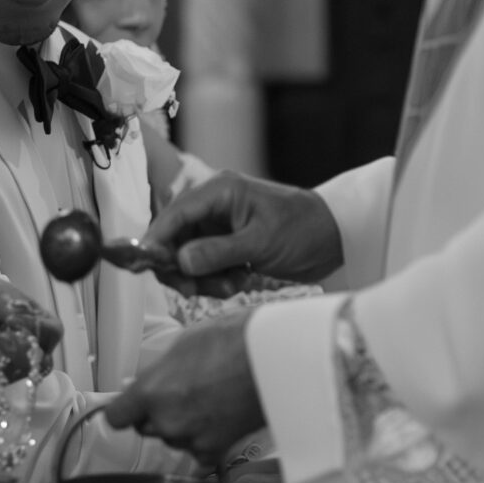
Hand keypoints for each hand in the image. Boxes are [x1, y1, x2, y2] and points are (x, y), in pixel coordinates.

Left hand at [0, 273, 60, 381]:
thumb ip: (11, 302)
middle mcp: (32, 351)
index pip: (52, 333)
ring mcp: (11, 368)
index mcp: (41, 325)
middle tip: (0, 333)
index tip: (12, 317)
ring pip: (9, 367)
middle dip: (16, 347)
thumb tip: (18, 318)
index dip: (35, 328)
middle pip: (40, 363)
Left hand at [102, 317, 265, 463]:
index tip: (131, 407)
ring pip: (174, 440)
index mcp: (150, 391)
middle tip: (183, 393)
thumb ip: (158, 372)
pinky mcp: (217, 449)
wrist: (277, 359)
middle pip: (147, 428)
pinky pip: (199, 455)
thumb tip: (143, 383)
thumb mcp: (183, 344)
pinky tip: (219, 420)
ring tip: (210, 400)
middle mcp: (166, 420)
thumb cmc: (233, 341)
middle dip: (158, 415)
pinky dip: (206, 443)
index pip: (117, 417)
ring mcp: (191, 438)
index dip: (125, 411)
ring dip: (185, 427)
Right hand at [143, 173, 343, 292]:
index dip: (156, 240)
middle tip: (195, 291)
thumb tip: (179, 262)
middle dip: (182, 268)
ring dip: (203, 279)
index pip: (173, 214)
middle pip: (174, 239)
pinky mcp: (226, 246)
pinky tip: (240, 281)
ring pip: (187, 258)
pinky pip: (205, 267)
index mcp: (218, 192)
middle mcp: (213, 207)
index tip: (148, 267)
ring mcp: (218, 228)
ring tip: (233, 285)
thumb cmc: (303, 229)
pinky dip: (215, 280)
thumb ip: (218, 252)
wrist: (335, 238)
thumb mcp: (261, 243)